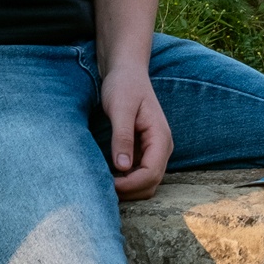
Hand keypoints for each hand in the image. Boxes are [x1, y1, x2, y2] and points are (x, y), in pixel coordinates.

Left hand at [101, 63, 173, 200]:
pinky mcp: (145, 151)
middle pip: (151, 184)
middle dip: (129, 191)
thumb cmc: (123, 86)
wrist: (127, 72)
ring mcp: (155, 151)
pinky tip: (108, 176)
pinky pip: (140, 176)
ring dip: (128, 189)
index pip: (151, 173)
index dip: (130, 184)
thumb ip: (123, 136)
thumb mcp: (120, 108)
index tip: (106, 183)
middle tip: (101, 187)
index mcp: (160, 137)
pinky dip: (126, 182)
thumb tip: (123, 167)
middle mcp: (162, 147)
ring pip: (147, 184)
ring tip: (103, 184)